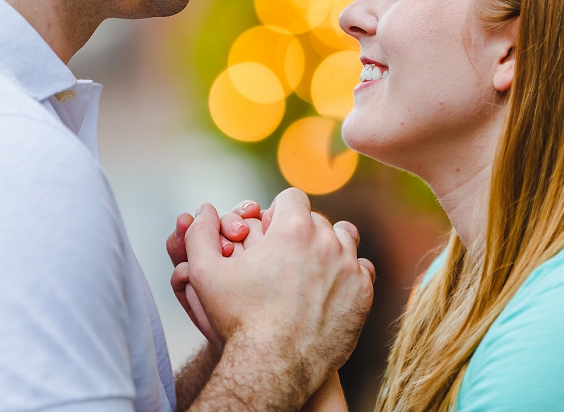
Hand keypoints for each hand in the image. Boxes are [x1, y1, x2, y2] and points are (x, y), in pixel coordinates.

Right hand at [184, 189, 374, 408]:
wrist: (274, 366)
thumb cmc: (239, 321)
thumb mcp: (205, 274)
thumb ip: (200, 235)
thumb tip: (204, 210)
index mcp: (293, 228)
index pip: (292, 197)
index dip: (279, 211)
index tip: (271, 231)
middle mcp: (327, 241)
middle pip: (317, 219)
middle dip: (301, 231)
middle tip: (285, 257)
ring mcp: (349, 266)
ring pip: (344, 239)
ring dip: (329, 247)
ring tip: (310, 269)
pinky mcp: (363, 292)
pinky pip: (362, 268)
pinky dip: (348, 274)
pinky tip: (330, 288)